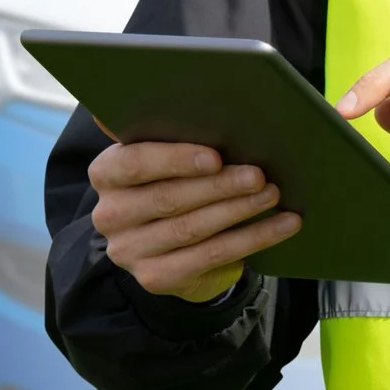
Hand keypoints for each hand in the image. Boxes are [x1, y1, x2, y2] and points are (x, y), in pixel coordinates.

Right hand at [88, 138, 300, 302]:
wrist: (168, 246)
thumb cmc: (173, 183)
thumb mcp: (164, 160)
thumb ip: (171, 137)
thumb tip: (215, 111)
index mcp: (106, 174)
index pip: (133, 164)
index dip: (175, 160)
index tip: (216, 156)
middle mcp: (109, 215)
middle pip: (167, 199)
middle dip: (218, 186)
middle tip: (258, 175)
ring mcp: (129, 251)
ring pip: (191, 229)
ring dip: (238, 210)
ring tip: (272, 194)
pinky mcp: (155, 278)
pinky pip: (211, 256)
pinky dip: (253, 238)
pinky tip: (282, 224)